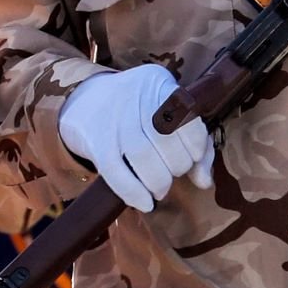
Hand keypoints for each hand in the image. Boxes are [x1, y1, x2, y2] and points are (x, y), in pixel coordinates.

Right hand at [59, 65, 213, 212]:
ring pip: (143, 156)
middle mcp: (135, 96)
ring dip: (159, 182)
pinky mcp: (94, 141)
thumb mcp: (166, 112)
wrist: (83, 101)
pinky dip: (134, 193)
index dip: (197, 146)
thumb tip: (205, 181)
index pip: (188, 117)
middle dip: (177, 166)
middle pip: (166, 139)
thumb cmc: (136, 112)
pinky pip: (116, 172)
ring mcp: (113, 118)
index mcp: (158, 84)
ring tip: (159, 189)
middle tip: (172, 174)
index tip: (193, 158)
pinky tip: (145, 203)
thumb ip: (194, 144)